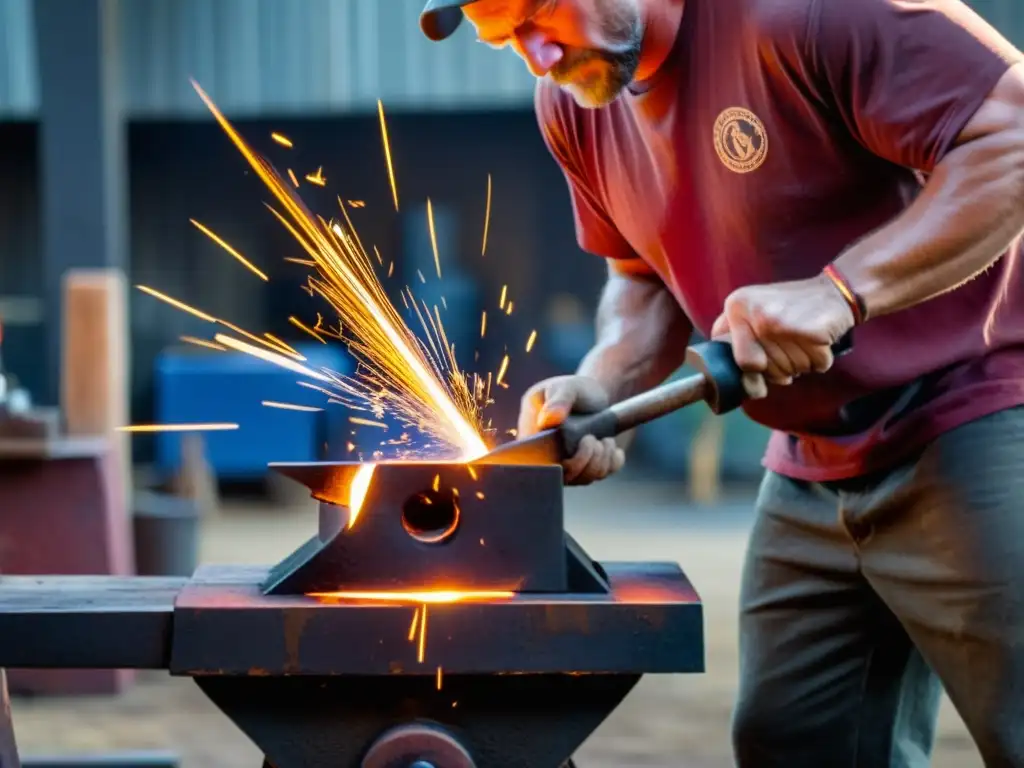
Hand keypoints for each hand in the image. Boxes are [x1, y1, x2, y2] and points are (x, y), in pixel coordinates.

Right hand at [518, 375, 625, 484]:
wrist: (595, 396)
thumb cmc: (574, 391)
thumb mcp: (566, 388)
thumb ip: (558, 400)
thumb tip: (548, 420)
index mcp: (532, 438)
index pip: (537, 465)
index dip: (556, 463)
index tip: (574, 444)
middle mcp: (548, 457)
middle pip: (563, 476)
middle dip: (583, 460)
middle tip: (591, 438)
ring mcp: (568, 465)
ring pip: (584, 478)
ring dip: (600, 458)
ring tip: (603, 439)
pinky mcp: (588, 468)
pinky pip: (601, 475)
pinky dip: (611, 461)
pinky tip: (609, 444)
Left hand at [710, 274, 855, 398]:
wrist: (834, 290)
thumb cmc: (792, 310)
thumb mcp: (755, 315)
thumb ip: (741, 347)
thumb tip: (751, 389)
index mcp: (736, 307)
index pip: (739, 361)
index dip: (754, 370)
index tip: (764, 364)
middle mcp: (753, 312)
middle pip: (765, 370)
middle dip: (780, 367)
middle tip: (790, 344)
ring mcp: (779, 321)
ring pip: (789, 371)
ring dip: (801, 364)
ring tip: (803, 340)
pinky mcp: (808, 329)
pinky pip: (814, 366)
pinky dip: (820, 360)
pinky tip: (818, 340)